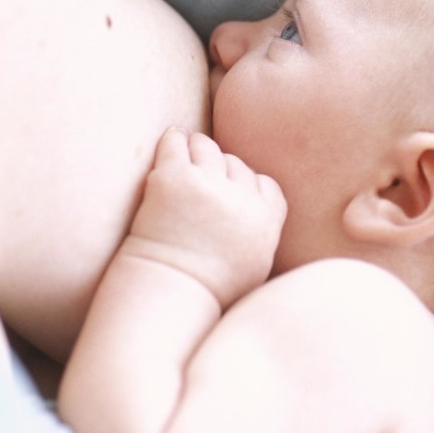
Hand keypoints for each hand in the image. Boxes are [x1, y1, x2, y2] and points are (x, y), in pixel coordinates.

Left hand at [127, 128, 286, 308]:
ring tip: (185, 149)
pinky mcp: (174, 178)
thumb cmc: (206, 291)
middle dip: (219, 167)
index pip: (263, 183)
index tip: (229, 188)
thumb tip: (258, 218)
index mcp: (265, 220)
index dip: (245, 183)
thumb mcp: (253, 268)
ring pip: (207, 147)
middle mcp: (240, 198)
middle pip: (235, 164)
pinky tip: (171, 139)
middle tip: (201, 171)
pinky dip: (174, 139)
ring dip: (197, 147)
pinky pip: (176, 144)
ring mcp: (208, 185)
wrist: (168, 293)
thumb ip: (261, 236)